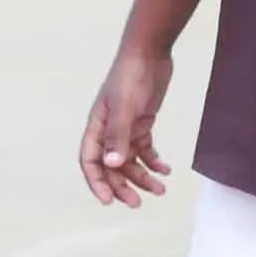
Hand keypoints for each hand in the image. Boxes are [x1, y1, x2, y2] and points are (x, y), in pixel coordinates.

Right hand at [80, 50, 174, 207]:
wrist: (150, 53)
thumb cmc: (131, 76)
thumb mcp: (124, 108)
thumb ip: (117, 136)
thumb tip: (112, 166)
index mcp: (97, 127)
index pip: (90, 162)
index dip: (97, 183)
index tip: (109, 201)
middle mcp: (108, 131)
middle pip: (111, 167)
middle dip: (122, 186)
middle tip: (137, 203)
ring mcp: (125, 128)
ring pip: (130, 161)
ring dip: (142, 177)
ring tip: (160, 190)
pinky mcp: (141, 123)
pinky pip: (145, 149)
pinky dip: (154, 161)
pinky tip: (165, 169)